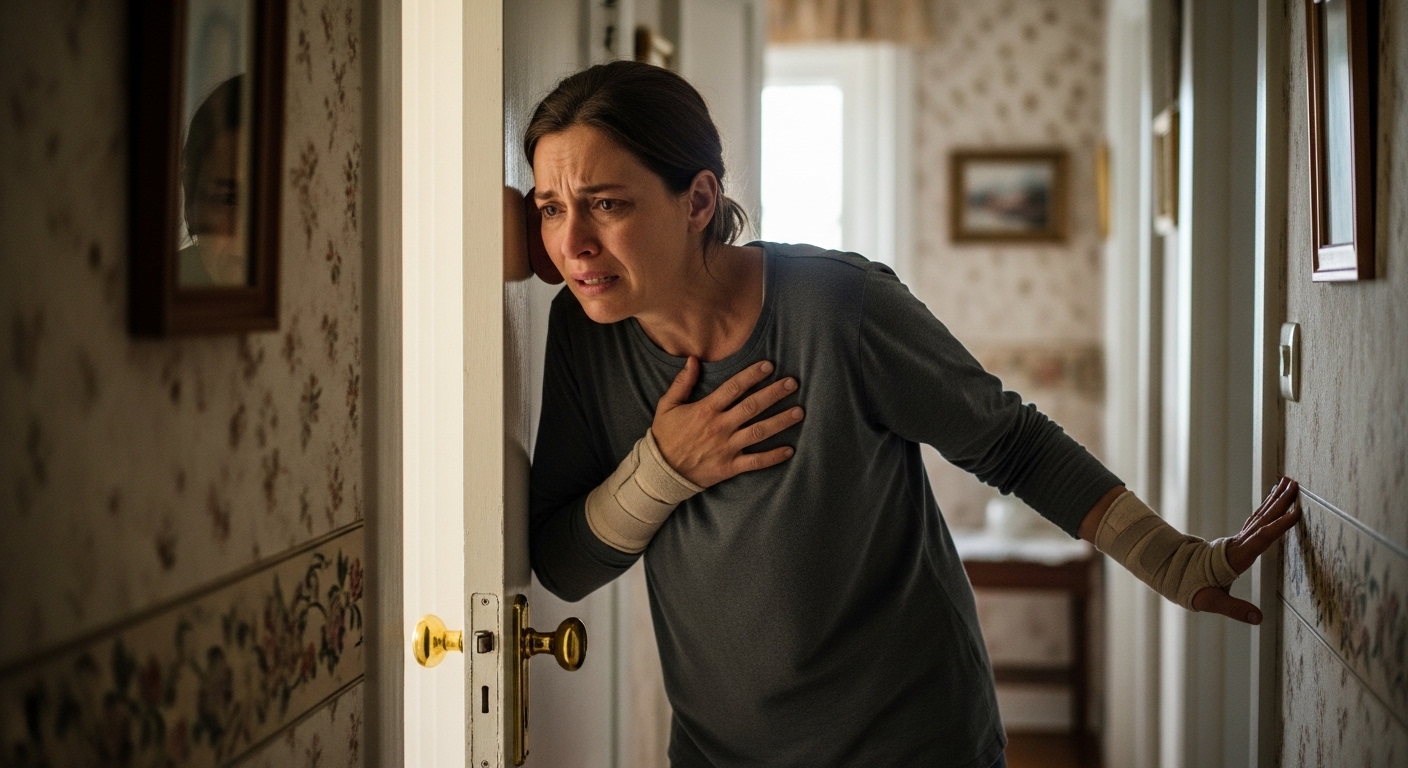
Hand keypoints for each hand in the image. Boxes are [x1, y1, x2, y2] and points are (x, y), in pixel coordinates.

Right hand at [651, 358, 802, 487]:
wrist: (660, 471)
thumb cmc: (664, 436)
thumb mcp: (667, 405)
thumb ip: (682, 383)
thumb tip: (692, 359)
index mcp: (706, 409)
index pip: (734, 387)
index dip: (753, 375)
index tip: (769, 366)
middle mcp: (720, 427)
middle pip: (752, 406)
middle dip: (774, 393)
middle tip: (792, 383)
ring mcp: (726, 447)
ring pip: (759, 432)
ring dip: (780, 421)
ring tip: (799, 412)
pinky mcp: (729, 467)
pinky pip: (755, 462)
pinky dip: (773, 457)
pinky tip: (790, 450)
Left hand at [1191, 476, 1300, 623]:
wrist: (1174, 574)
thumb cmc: (1193, 588)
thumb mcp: (1211, 601)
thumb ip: (1235, 609)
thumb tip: (1259, 618)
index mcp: (1236, 558)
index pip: (1260, 539)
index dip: (1278, 526)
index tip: (1295, 512)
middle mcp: (1238, 544)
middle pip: (1262, 520)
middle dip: (1279, 503)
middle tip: (1294, 484)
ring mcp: (1237, 540)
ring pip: (1259, 516)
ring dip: (1275, 500)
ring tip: (1288, 482)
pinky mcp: (1237, 540)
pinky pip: (1256, 520)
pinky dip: (1267, 508)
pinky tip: (1274, 499)